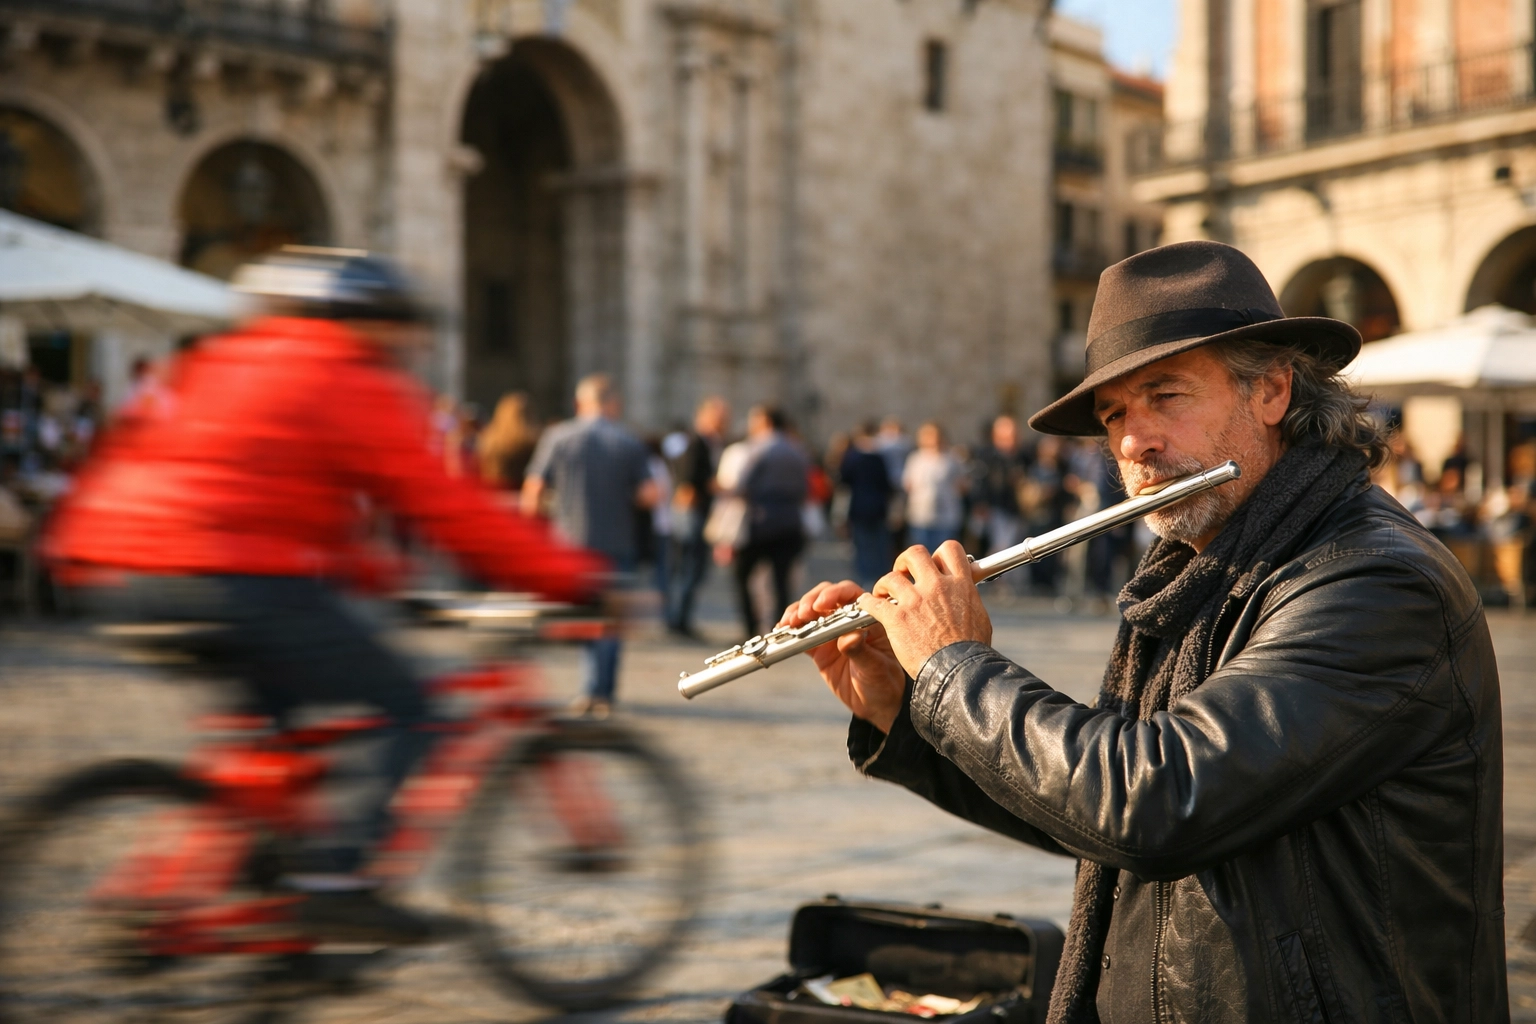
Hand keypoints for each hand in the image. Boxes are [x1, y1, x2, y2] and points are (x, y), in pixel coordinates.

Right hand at [778, 581, 905, 732]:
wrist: (876, 705)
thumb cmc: (884, 682)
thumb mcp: (876, 668)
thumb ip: (861, 650)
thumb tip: (848, 636)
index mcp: (868, 618)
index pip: (851, 595)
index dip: (834, 594)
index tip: (821, 604)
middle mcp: (848, 620)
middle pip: (826, 597)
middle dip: (811, 601)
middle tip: (802, 614)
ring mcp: (832, 632)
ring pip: (811, 612)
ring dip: (797, 612)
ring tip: (789, 623)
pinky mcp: (818, 647)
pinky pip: (802, 633)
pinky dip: (790, 630)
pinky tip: (782, 630)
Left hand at [857, 541, 990, 679]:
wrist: (959, 672)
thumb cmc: (972, 652)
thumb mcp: (979, 617)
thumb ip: (968, 599)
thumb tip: (966, 593)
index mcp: (960, 584)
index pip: (949, 549)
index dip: (938, 555)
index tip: (932, 566)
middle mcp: (937, 586)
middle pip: (915, 554)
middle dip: (905, 562)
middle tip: (902, 575)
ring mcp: (915, 601)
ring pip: (891, 577)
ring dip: (884, 584)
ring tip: (882, 594)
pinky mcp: (897, 618)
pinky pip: (873, 602)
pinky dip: (867, 603)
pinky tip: (868, 606)